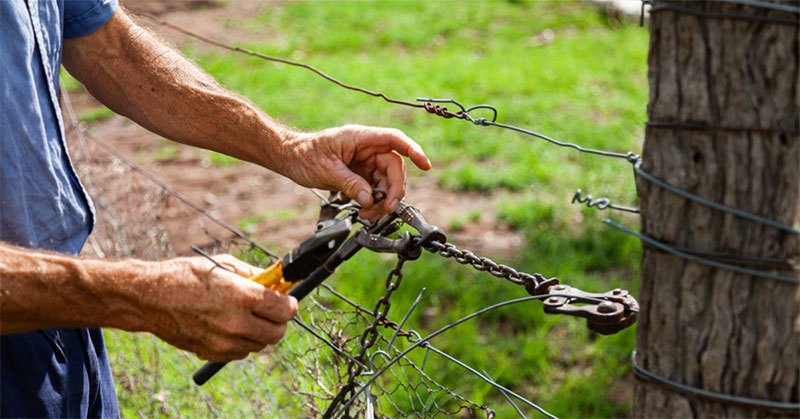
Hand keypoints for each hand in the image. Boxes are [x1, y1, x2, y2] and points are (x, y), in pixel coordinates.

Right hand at [141, 255, 297, 361]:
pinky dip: (242, 342)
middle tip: (272, 310)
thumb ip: (252, 275)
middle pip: (277, 332)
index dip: (290, 304)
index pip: (285, 309)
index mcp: (243, 297)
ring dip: (260, 331)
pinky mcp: (212, 353)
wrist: (148, 298)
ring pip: (259, 345)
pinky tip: (230, 326)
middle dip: (279, 320)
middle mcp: (237, 323)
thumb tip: (273, 280)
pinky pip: (240, 352)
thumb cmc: (184, 275)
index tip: (288, 300)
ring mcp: (224, 342)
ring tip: (246, 315)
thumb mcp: (222, 265)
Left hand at [281, 125, 430, 218]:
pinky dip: (373, 202)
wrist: (289, 158)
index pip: (394, 140)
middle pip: (394, 167)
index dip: (412, 150)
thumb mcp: (327, 170)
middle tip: (387, 208)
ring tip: (369, 214)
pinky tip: (365, 211)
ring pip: (386, 181)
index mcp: (360, 138)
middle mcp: (366, 148)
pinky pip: (375, 189)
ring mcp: (364, 161)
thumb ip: (350, 184)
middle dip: (394, 189)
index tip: (424, 164)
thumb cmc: (304, 155)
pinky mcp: (360, 174)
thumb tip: (369, 199)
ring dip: (382, 200)